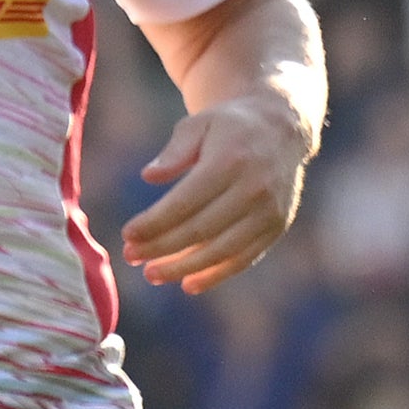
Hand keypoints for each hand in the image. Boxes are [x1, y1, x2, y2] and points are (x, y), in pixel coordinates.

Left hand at [125, 95, 311, 293]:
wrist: (281, 129)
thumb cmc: (228, 126)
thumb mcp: (198, 124)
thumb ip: (174, 151)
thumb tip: (149, 176)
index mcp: (231, 161)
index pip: (186, 201)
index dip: (154, 222)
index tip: (127, 234)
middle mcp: (254, 188)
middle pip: (200, 230)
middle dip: (161, 247)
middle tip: (130, 256)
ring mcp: (269, 211)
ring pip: (221, 251)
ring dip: (183, 267)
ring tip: (152, 274)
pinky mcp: (276, 227)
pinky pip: (244, 259)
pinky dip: (216, 275)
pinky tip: (188, 284)